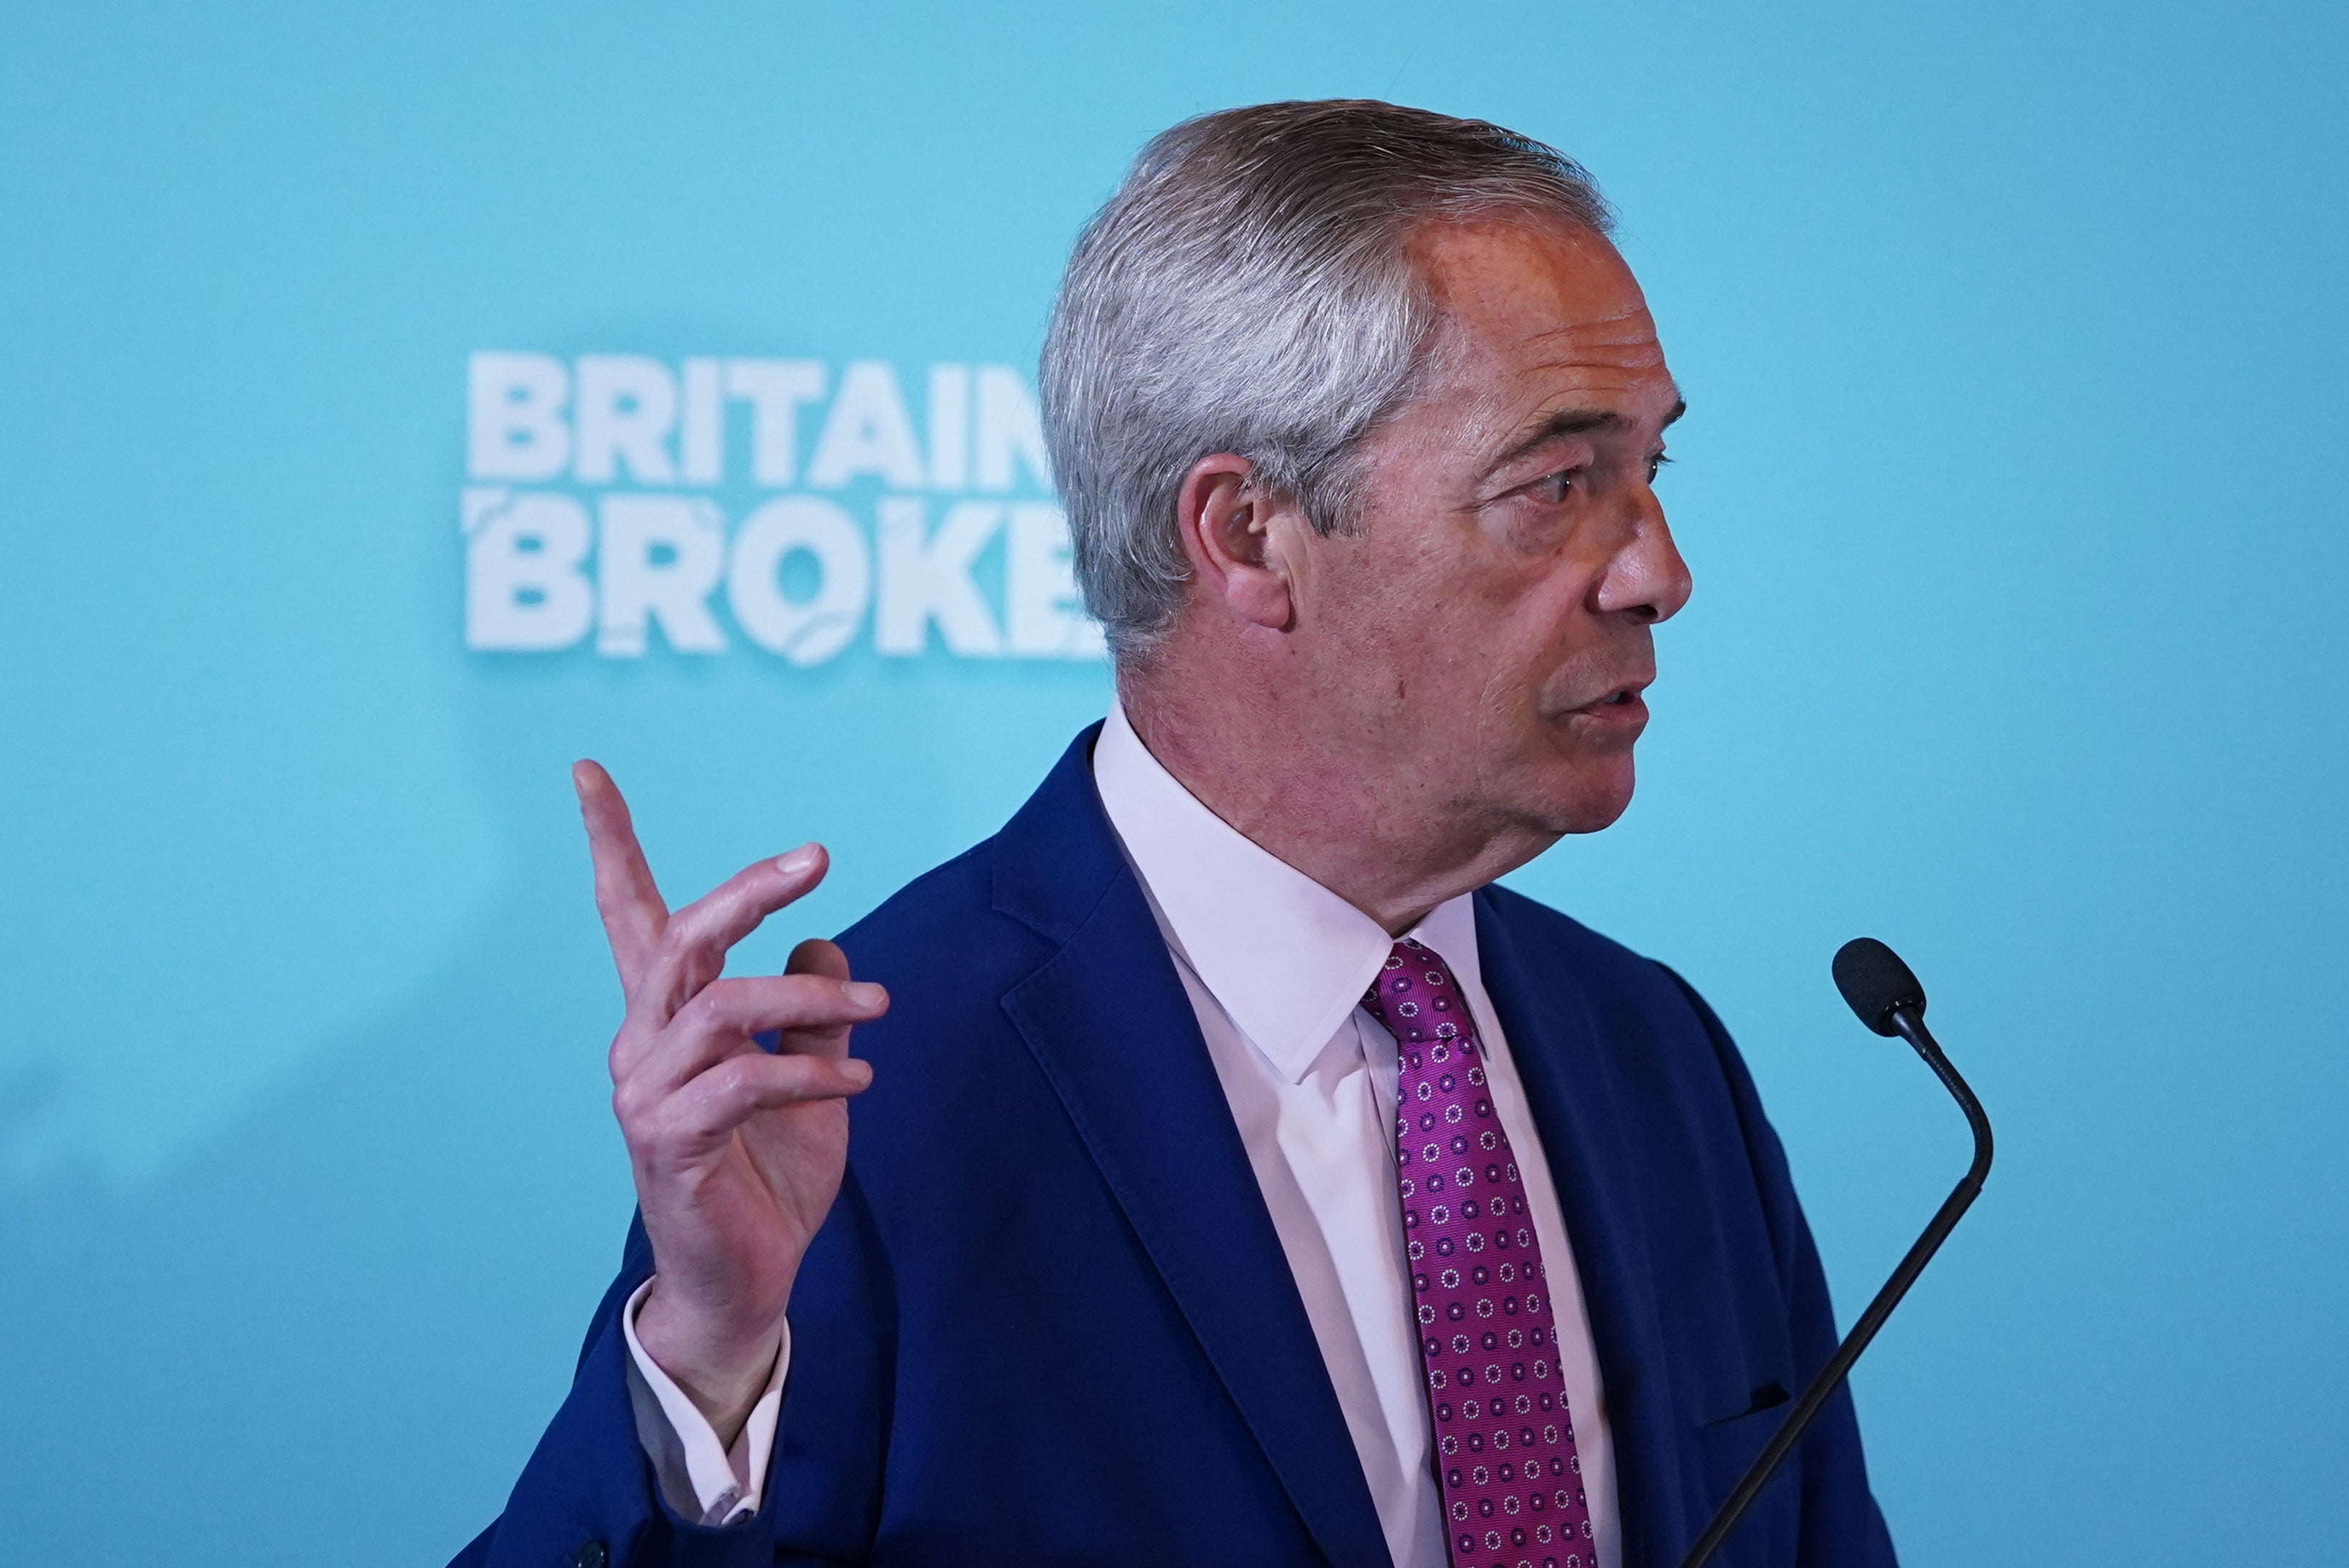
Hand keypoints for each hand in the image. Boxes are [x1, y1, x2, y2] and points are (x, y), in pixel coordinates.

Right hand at [574, 760, 883, 1443]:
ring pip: (724, 1004)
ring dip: (812, 998)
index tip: (586, 769)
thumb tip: (825, 940)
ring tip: (881, 1008)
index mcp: (666, 1019)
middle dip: (746, 888)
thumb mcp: (810, 1079)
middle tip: (818, 858)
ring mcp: (646, 1092)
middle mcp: (640, 1044)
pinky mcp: (669, 1140)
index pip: (628, 913)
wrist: (743, 1282)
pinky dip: (811, 1072)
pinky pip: (745, 1078)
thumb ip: (814, 1013)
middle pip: (680, 937)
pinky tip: (861, 1083)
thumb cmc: (768, 1177)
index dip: (609, 840)